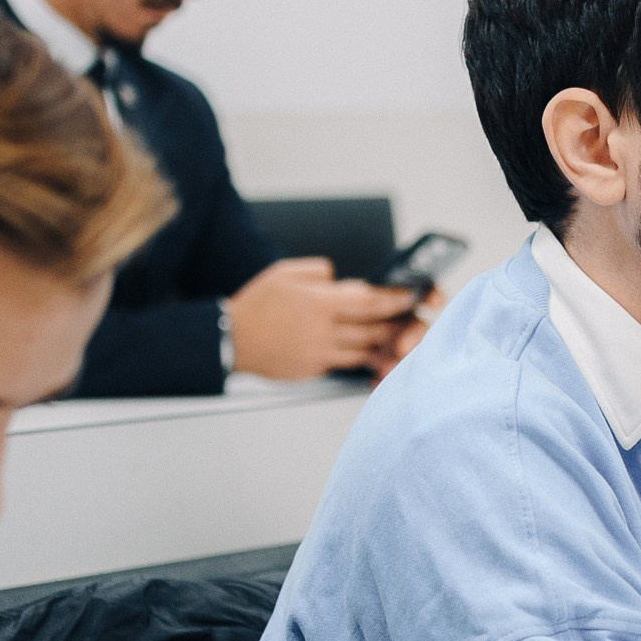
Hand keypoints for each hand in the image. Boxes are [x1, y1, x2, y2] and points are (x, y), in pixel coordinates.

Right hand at [224, 256, 417, 378]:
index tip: (409, 296)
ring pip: (362, 349)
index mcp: (319, 302)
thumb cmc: (257, 304)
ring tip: (391, 335)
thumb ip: (318, 271)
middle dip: (393, 323)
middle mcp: (324, 329)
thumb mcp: (285, 273)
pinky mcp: (313, 368)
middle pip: (372, 328)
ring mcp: (319, 352)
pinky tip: (367, 353)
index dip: (393, 299)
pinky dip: (358, 358)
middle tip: (408, 318)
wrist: (231, 339)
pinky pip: (344, 363)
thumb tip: (340, 278)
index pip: (368, 301)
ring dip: (379, 343)